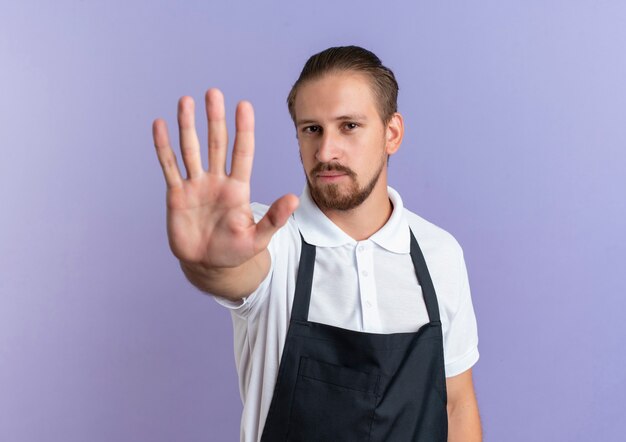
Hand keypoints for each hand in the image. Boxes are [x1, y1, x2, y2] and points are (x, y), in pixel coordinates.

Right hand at [152, 89, 298, 269]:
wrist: (209, 265)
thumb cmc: (236, 251)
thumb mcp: (258, 238)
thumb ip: (274, 219)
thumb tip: (293, 199)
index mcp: (238, 188)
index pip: (242, 152)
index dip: (243, 130)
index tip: (244, 105)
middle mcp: (217, 181)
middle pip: (216, 144)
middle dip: (215, 119)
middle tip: (214, 93)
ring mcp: (196, 186)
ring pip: (191, 149)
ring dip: (188, 126)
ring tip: (186, 100)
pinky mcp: (177, 195)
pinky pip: (169, 167)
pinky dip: (163, 147)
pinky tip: (159, 125)